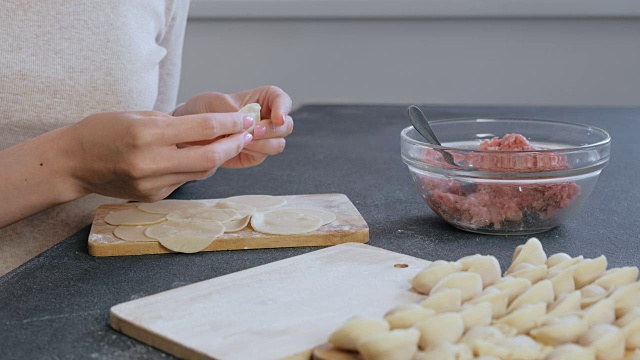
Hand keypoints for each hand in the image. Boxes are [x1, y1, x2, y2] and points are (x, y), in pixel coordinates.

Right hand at [59, 110, 252, 201]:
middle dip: (233, 145)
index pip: (202, 129)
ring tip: (228, 143)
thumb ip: (175, 124)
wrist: (74, 162)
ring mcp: (152, 184)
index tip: (245, 119)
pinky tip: (197, 158)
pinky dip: (196, 169)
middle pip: (209, 158)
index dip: (229, 123)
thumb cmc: (104, 130)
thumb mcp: (139, 116)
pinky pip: (184, 181)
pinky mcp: (153, 196)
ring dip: (218, 158)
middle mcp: (151, 162)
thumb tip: (211, 129)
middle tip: (246, 135)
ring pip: (201, 173)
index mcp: (147, 134)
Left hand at [173, 86, 293, 167]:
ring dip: (262, 144)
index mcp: (263, 99)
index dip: (283, 108)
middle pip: (286, 126)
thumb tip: (251, 123)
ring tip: (239, 139)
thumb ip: (234, 111)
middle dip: (272, 130)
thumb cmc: (203, 110)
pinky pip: (262, 156)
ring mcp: (263, 139)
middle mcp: (267, 119)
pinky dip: (251, 152)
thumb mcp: (214, 103)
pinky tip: (235, 147)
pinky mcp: (255, 155)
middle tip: (254, 131)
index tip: (277, 118)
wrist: (188, 131)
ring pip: (278, 144)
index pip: (282, 100)